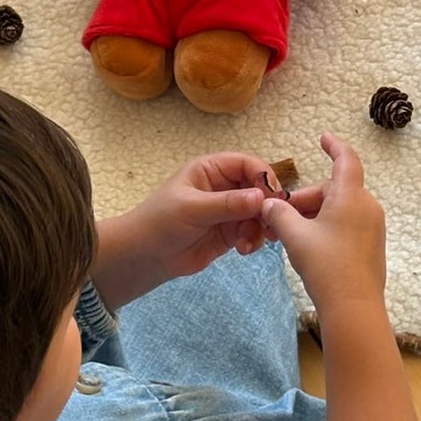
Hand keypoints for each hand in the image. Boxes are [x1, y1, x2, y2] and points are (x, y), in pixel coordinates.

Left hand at [92, 153, 277, 308]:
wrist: (147, 256)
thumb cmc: (161, 222)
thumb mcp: (192, 209)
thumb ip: (226, 204)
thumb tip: (260, 197)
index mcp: (212, 169)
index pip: (247, 164)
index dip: (263, 177)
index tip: (273, 197)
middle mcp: (224, 186)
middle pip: (258, 188)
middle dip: (266, 206)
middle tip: (270, 224)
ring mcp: (229, 210)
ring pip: (258, 213)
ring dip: (260, 227)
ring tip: (248, 242)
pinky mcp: (231, 232)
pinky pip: (252, 232)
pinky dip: (254, 240)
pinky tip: (243, 250)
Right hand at [259, 134, 385, 319]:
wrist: (353, 307)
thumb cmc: (325, 265)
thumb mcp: (295, 236)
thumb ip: (279, 214)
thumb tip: (268, 205)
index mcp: (351, 196)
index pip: (346, 159)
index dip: (334, 146)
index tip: (323, 138)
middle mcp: (367, 206)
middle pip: (334, 190)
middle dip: (307, 199)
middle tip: (281, 217)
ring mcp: (373, 227)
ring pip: (340, 209)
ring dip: (316, 215)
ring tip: (292, 235)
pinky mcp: (373, 245)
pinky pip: (348, 225)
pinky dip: (328, 227)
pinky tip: (311, 247)